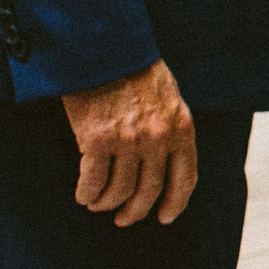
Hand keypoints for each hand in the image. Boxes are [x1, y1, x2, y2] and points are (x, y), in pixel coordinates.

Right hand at [61, 58, 198, 226]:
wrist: (105, 49)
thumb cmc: (135, 71)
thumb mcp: (169, 98)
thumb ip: (170, 128)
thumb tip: (166, 160)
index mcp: (181, 129)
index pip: (185, 178)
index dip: (175, 203)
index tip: (164, 217)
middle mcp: (158, 139)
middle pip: (149, 190)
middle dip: (135, 210)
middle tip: (124, 219)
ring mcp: (128, 141)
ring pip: (119, 190)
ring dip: (107, 203)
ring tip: (98, 204)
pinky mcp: (96, 140)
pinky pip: (92, 180)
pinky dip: (87, 193)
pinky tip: (83, 195)